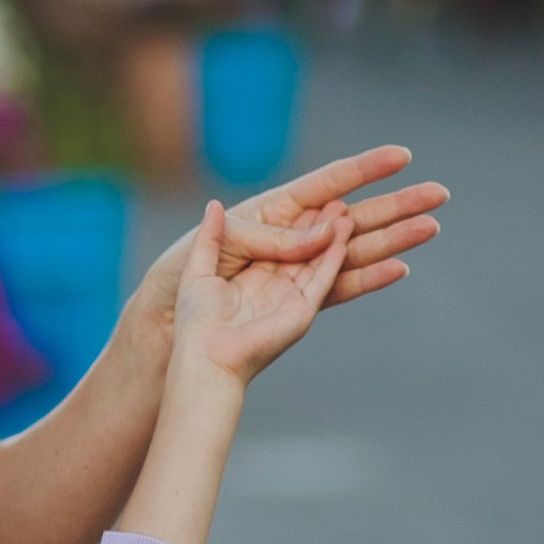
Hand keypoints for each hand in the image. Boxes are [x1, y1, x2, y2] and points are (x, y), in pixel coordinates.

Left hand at [131, 143, 447, 329]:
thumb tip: (318, 223)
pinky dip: (369, 275)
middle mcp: (295, 245)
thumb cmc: (185, 288)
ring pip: (357, 252)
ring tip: (431, 225)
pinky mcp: (302, 307)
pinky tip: (398, 263)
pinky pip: (341, 287)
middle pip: (356, 218)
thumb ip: (260, 234)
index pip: (328, 185)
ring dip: (395, 239)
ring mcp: (301, 276)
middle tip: (439, 192)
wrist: (175, 335)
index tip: (401, 155)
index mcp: (274, 217)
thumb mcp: (217, 248)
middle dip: (397, 206)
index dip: (364, 170)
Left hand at [168, 197, 354, 383]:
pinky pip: (322, 280)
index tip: (321, 187)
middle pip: (308, 242)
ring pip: (320, 258)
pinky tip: (341, 238)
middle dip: (329, 221)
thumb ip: (211, 236)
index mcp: (254, 263)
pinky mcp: (300, 311)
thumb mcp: (199, 268)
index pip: (284, 228)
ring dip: (335, 236)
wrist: (203, 357)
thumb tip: (213, 205)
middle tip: (343, 198)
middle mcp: (276, 277)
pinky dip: (333, 259)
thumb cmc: (195, 319)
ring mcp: (290, 294)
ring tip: (347, 212)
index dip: (303, 209)